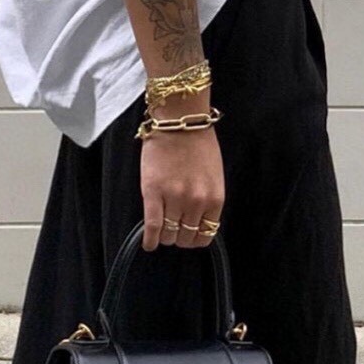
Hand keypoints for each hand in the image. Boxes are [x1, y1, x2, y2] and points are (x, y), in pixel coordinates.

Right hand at [139, 121, 224, 251]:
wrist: (179, 120)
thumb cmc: (197, 143)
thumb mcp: (214, 176)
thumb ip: (208, 200)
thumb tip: (197, 222)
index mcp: (215, 199)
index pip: (205, 235)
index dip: (194, 238)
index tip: (188, 235)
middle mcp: (197, 202)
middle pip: (185, 237)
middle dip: (179, 237)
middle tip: (172, 229)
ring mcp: (175, 199)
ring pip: (169, 235)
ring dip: (164, 236)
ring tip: (160, 229)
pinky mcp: (153, 194)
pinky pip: (152, 227)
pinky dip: (150, 240)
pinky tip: (149, 243)